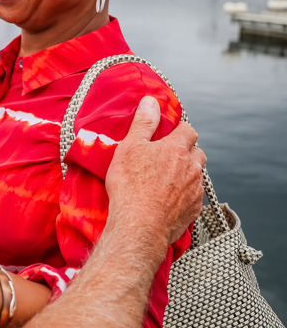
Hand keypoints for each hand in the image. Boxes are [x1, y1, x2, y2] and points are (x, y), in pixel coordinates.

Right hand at [105, 96, 203, 246]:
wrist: (139, 226)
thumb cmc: (130, 185)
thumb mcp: (129, 148)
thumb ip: (143, 123)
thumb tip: (151, 101)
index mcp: (177, 149)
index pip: (189, 131)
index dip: (180, 130)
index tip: (167, 135)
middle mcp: (192, 168)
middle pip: (198, 153)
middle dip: (187, 152)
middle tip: (166, 157)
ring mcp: (195, 190)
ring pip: (197, 175)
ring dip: (186, 173)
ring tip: (165, 179)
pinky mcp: (193, 210)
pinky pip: (194, 196)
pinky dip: (184, 194)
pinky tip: (167, 198)